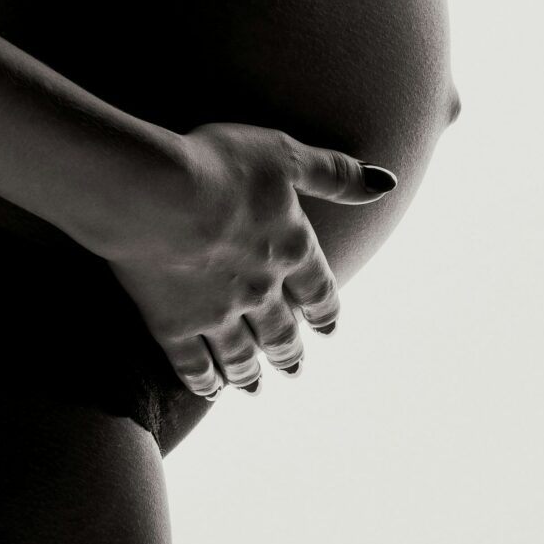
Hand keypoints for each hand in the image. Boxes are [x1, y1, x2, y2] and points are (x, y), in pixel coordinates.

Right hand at [100, 122, 396, 399]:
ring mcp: (216, 313)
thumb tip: (386, 182)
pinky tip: (209, 390)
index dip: (325, 310)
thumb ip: (334, 173)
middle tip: (294, 370)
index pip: (318, 289)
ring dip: (250, 372)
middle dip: (289, 352)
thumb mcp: (285, 154)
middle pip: (281, 331)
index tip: (329, 330)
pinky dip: (203, 380)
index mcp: (290, 248)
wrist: (157, 194)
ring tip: (254, 388)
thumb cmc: (220, 165)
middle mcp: (260, 289)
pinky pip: (193, 363)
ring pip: (240, 353)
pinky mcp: (173, 325)